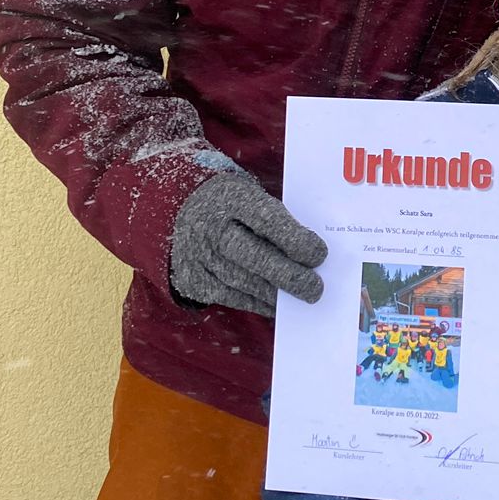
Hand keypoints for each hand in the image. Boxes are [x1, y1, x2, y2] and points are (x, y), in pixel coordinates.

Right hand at [169, 169, 327, 315]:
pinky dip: (257, 303)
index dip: (295, 240)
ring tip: (302, 298)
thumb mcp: (251, 195)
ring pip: (242, 282)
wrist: (179, 208)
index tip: (319, 255)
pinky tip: (277, 305)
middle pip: (252, 256)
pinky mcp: (191, 280)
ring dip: (276, 294)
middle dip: (288, 276)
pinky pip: (230, 297)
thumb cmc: (232, 204)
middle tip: (315, 289)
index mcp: (230, 196)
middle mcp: (209, 226)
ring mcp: (197, 255)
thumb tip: (311, 256)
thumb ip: (277, 220)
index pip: (266, 220)